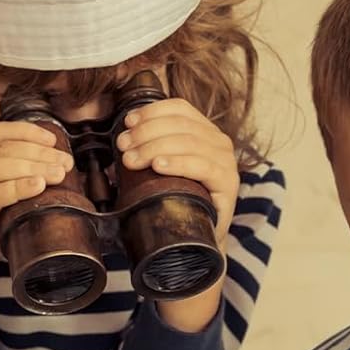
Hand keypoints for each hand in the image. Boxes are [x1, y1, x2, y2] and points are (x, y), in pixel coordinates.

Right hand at [0, 120, 71, 294]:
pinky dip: (19, 187)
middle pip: (4, 148)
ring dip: (34, 166)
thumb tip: (58, 177)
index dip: (28, 132)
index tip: (54, 140)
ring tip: (59, 173)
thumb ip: (18, 186)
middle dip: (39, 152)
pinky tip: (38, 185)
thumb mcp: (1, 204)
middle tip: (66, 162)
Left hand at [116, 97, 239, 243]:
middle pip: (180, 124)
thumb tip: (121, 139)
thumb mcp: (164, 169)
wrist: (199, 240)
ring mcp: (226, 161)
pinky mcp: (228, 182)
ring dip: (154, 148)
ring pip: (188, 142)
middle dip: (146, 133)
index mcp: (204, 130)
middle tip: (124, 146)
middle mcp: (219, 141)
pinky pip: (202, 166)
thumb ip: (151, 149)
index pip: (179, 108)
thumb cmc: (179, 202)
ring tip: (132, 160)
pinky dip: (177, 163)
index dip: (151, 112)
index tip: (128, 123)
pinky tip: (159, 166)